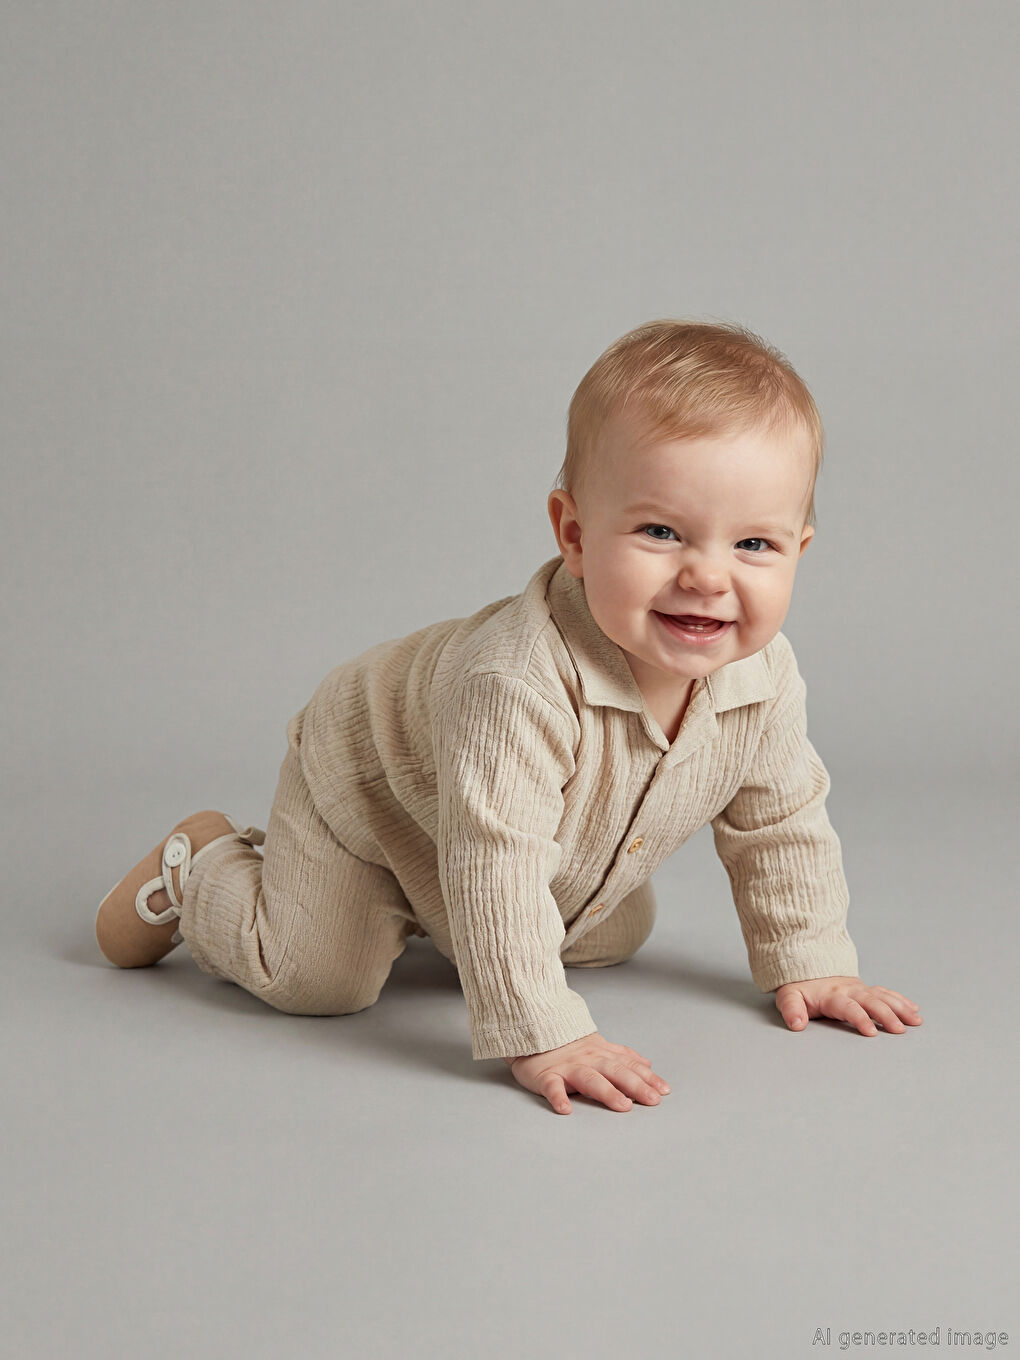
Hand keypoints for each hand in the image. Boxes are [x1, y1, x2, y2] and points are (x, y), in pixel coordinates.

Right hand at [503, 1032, 670, 1114]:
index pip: (628, 1066)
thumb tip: (647, 1064)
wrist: (533, 1031)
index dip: (647, 1078)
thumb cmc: (567, 1044)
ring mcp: (567, 1068)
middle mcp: (588, 1060)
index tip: (664, 1091)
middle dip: (635, 1086)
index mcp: (601, 1054)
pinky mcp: (546, 1076)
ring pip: (590, 1079)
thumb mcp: (599, 1045)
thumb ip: (623, 1056)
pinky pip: (552, 1087)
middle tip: (652, 1100)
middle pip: (615, 1072)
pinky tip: (566, 1109)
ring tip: (622, 1105)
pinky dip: (558, 1097)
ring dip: (607, 1092)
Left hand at [775, 976, 922, 1035]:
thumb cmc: (799, 988)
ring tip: (915, 1020)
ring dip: (899, 1008)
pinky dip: (900, 1000)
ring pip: (883, 996)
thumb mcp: (788, 997)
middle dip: (886, 1015)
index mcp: (831, 995)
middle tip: (900, 1030)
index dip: (860, 1018)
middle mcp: (849, 990)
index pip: (848, 1007)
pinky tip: (913, 1009)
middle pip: (871, 1002)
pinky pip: (885, 993)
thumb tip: (796, 1024)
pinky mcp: (865, 989)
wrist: (806, 967)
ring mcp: (859, 988)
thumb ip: (791, 1009)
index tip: (871, 1032)